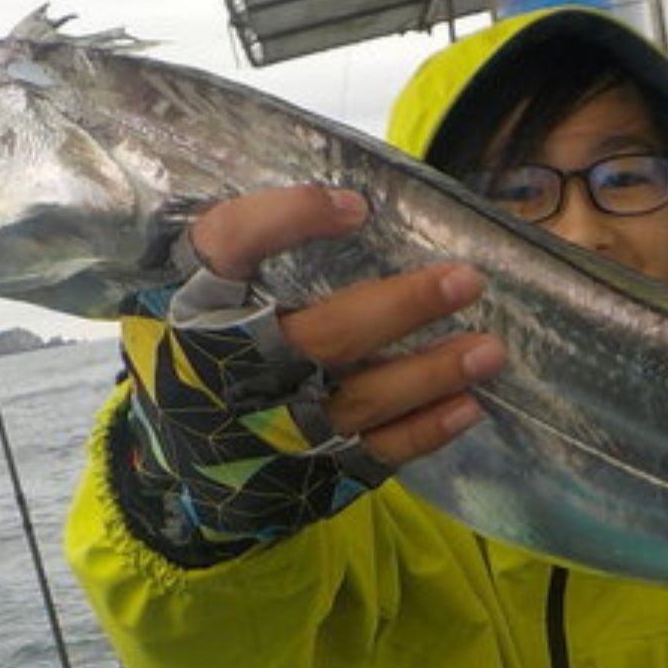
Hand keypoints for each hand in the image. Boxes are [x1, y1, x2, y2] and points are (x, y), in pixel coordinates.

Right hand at [186, 185, 507, 465]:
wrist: (177, 459)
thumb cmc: (200, 346)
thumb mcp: (190, 287)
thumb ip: (246, 245)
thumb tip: (351, 202)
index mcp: (197, 304)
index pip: (232, 247)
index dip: (288, 220)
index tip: (354, 206)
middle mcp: (238, 366)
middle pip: (328, 334)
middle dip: (402, 308)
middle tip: (466, 280)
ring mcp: (279, 423)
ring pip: (364, 398)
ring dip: (432, 373)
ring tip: (490, 349)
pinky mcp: (311, 465)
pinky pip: (375, 450)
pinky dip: (425, 430)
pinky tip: (470, 405)